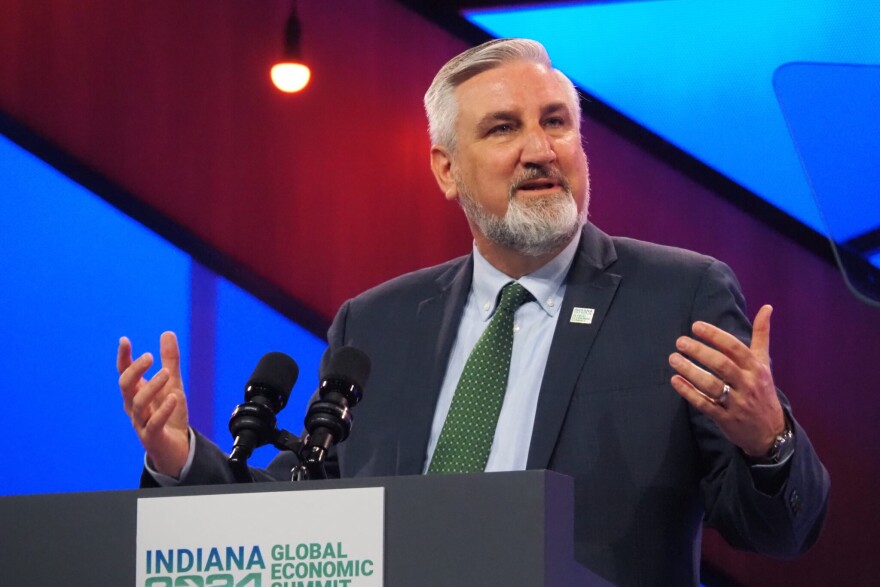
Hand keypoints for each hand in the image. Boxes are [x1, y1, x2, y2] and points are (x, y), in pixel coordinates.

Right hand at [117, 331, 189, 477]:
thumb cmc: (170, 413)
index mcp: (137, 393)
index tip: (125, 340)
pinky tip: (174, 398)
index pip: (124, 373)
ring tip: (167, 373)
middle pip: (125, 386)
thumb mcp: (173, 384)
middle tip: (149, 357)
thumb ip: (170, 361)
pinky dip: (163, 411)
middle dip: (134, 370)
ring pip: (138, 404)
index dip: (123, 357)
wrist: (177, 447)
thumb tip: (167, 333)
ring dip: (151, 387)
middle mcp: (134, 406)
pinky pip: (154, 424)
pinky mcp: (152, 437)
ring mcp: (141, 422)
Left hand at [668, 305, 785, 457]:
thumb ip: (761, 335)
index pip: (735, 348)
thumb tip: (766, 307)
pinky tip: (675, 381)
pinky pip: (705, 404)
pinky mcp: (726, 419)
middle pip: (722, 365)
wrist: (770, 432)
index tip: (696, 326)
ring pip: (712, 385)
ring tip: (673, 359)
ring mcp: (737, 403)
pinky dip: (689, 392)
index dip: (715, 336)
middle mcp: (748, 384)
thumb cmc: (762, 390)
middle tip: (679, 342)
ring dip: (690, 371)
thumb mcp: (764, 363)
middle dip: (700, 352)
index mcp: (756, 368)